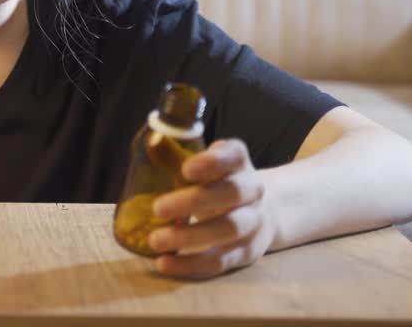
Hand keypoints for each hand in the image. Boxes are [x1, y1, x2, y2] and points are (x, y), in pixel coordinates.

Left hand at [146, 138, 276, 278]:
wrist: (261, 214)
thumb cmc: (217, 185)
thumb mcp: (207, 167)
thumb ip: (182, 158)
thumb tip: (150, 146)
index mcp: (239, 164)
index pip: (233, 155)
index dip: (213, 161)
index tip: (186, 168)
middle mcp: (252, 191)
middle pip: (231, 193)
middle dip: (194, 201)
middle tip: (158, 208)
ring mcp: (253, 223)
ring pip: (228, 229)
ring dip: (190, 237)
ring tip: (156, 240)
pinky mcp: (245, 252)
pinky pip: (220, 261)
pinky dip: (191, 265)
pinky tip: (164, 263)